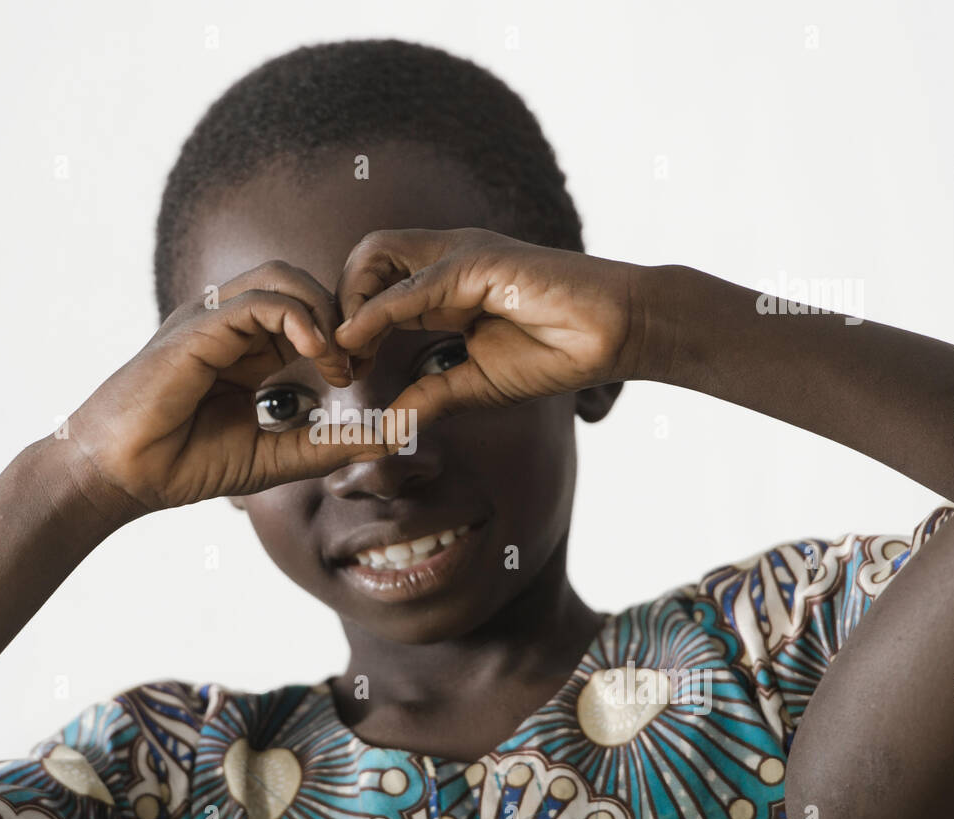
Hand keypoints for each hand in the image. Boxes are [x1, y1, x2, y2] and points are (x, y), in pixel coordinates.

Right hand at [61, 261, 381, 516]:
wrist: (121, 477)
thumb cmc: (186, 465)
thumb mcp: (274, 456)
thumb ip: (328, 444)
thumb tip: (391, 438)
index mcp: (242, 347)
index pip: (303, 311)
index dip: (340, 333)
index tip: (357, 376)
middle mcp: (225, 324)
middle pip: (298, 282)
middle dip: (339, 314)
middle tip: (357, 365)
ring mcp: (208, 320)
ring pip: (280, 278)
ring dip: (323, 311)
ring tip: (339, 361)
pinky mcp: (196, 329)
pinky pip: (257, 301)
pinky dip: (297, 318)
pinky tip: (316, 353)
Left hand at [333, 227, 642, 429]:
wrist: (616, 334)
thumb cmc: (556, 352)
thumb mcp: (475, 384)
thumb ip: (428, 397)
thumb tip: (385, 429)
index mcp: (442, 286)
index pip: (373, 286)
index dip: (348, 324)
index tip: (342, 372)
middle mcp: (446, 260)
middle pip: (364, 258)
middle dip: (339, 303)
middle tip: (337, 358)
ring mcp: (462, 254)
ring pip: (377, 255)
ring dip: (351, 300)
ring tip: (346, 349)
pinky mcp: (482, 262)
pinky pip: (417, 284)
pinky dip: (380, 310)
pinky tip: (359, 339)